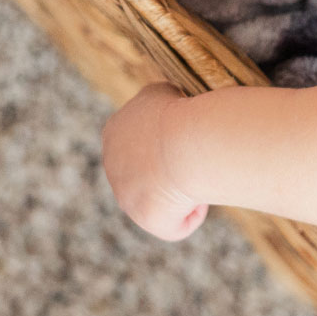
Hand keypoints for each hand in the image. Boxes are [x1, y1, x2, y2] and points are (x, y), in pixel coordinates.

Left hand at [101, 83, 208, 240]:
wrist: (181, 146)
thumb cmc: (177, 115)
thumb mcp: (163, 92)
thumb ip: (159, 100)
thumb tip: (169, 110)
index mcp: (114, 132)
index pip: (141, 139)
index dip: (169, 138)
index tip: (189, 134)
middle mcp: (114, 165)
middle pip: (147, 172)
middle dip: (171, 168)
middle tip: (198, 159)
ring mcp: (126, 194)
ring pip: (161, 198)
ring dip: (183, 192)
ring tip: (202, 179)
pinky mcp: (146, 218)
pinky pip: (175, 223)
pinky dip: (191, 214)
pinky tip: (200, 200)